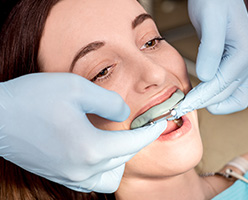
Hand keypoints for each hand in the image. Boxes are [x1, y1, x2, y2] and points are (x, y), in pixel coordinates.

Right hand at [0, 73, 166, 192]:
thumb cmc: (33, 99)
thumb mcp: (78, 89)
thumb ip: (110, 102)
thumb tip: (124, 115)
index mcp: (90, 149)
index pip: (133, 144)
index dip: (150, 132)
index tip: (160, 124)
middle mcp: (82, 169)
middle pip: (123, 158)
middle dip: (136, 142)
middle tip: (140, 126)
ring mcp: (70, 176)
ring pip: (110, 174)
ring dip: (120, 158)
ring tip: (117, 138)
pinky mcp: (59, 176)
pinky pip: (92, 179)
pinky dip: (102, 166)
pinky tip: (97, 148)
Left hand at [178, 0, 247, 115]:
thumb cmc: (215, 1)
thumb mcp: (209, 20)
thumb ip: (210, 49)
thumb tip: (206, 77)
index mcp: (246, 52)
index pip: (221, 85)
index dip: (201, 97)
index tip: (183, 105)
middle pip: (227, 94)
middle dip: (205, 102)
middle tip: (182, 107)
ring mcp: (244, 64)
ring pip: (233, 97)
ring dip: (214, 103)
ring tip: (192, 102)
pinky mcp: (236, 64)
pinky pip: (230, 89)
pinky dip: (216, 95)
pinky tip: (200, 93)